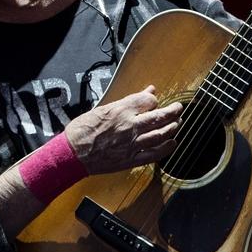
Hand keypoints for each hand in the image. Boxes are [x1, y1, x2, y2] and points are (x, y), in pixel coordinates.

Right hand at [64, 85, 181, 174]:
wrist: (73, 153)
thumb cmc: (83, 130)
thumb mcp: (103, 108)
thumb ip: (127, 101)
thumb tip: (145, 92)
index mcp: (121, 111)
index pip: (148, 101)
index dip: (153, 99)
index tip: (153, 100)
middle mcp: (130, 126)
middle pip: (159, 117)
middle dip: (172, 111)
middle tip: (178, 108)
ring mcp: (132, 144)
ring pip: (160, 135)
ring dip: (172, 128)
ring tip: (177, 123)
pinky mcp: (131, 159)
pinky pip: (154, 154)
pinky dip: (166, 148)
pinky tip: (172, 144)